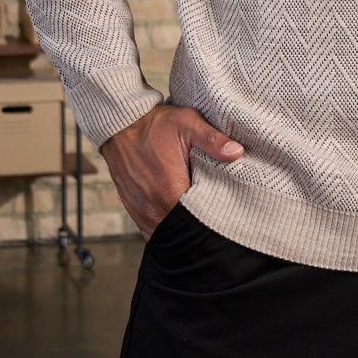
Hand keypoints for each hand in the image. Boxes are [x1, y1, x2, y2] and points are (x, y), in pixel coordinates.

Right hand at [99, 104, 244, 240]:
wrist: (121, 124)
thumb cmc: (155, 124)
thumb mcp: (188, 124)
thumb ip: (213, 140)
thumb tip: (236, 152)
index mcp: (169, 192)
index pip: (198, 220)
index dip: (214, 216)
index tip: (227, 209)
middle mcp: (153, 209)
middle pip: (183, 231)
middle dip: (200, 224)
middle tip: (216, 212)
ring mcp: (141, 212)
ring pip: (167, 233)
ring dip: (182, 226)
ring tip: (198, 213)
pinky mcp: (134, 210)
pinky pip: (152, 229)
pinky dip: (167, 224)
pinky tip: (179, 213)